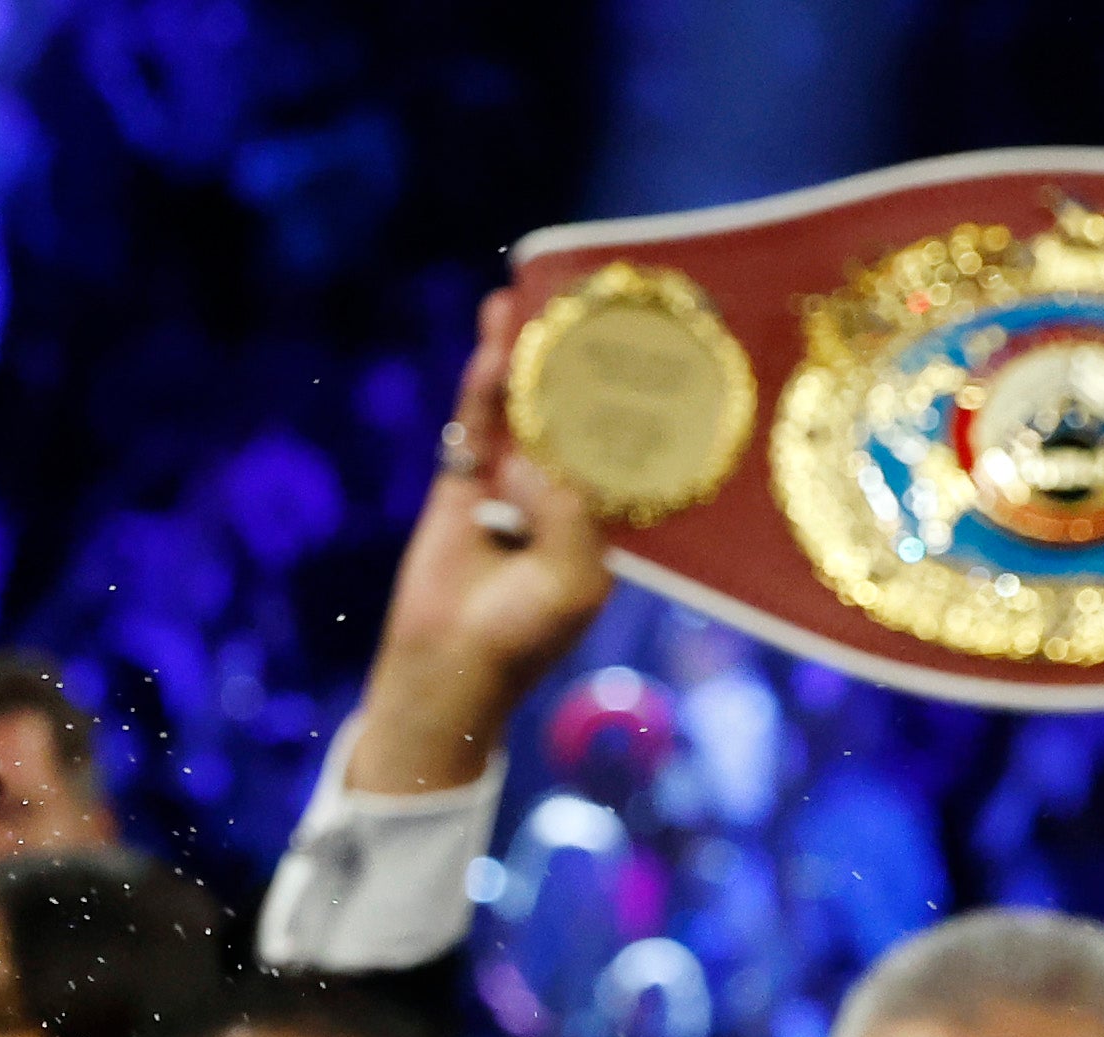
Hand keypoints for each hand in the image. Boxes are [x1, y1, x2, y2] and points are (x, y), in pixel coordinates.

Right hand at [344, 289, 610, 794]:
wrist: (447, 671)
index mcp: (603, 518)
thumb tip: (534, 457)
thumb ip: (570, 511)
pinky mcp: (460, 484)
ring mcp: (508, 483)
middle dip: (577, 358)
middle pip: (572, 409)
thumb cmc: (524, 638)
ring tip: (529, 297)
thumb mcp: (574, 578)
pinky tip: (494, 343)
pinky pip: (476, 423)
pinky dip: (484, 384)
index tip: (656, 343)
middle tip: (588, 299)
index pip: (625, 443)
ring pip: (522, 406)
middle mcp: (559, 491)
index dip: (636, 394)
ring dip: (525, 354)